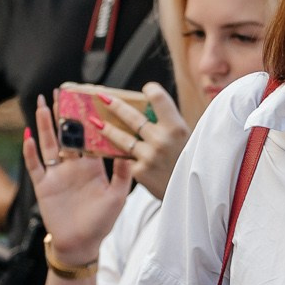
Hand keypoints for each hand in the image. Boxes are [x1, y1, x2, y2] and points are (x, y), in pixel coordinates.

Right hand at [21, 95, 131, 265]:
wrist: (81, 244)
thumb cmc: (101, 222)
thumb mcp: (117, 198)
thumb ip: (122, 176)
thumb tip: (130, 154)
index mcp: (92, 165)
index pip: (88, 135)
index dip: (87, 118)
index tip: (87, 98)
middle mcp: (73, 165)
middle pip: (66, 133)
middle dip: (63, 112)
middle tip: (61, 90)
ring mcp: (56, 174)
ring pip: (49, 143)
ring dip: (45, 124)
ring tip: (43, 104)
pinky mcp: (43, 185)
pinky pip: (35, 165)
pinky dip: (30, 151)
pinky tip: (28, 136)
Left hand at [99, 84, 189, 200]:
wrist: (189, 195)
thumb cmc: (188, 164)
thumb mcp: (186, 140)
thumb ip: (169, 124)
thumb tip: (149, 107)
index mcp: (176, 128)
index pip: (159, 98)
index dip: (151, 90)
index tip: (146, 89)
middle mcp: (162, 140)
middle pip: (132, 116)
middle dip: (115, 104)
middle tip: (102, 97)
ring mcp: (149, 156)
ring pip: (122, 137)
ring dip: (106, 128)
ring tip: (95, 122)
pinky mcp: (140, 171)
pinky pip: (126, 157)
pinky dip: (121, 153)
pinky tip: (110, 150)